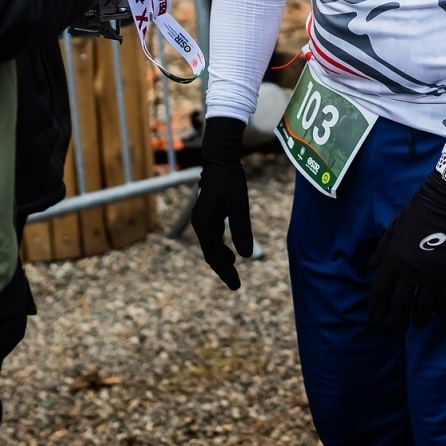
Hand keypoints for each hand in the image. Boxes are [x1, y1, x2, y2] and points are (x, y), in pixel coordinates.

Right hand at [190, 117, 254, 289]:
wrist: (220, 160)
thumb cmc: (231, 181)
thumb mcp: (240, 206)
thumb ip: (242, 230)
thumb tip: (246, 256)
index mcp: (204, 225)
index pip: (213, 256)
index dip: (225, 272)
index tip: (236, 285)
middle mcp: (200, 225)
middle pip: (210, 254)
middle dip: (223, 270)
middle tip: (236, 285)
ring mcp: (202, 221)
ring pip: (210, 247)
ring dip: (222, 260)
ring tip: (234, 273)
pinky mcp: (207, 216)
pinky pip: (212, 239)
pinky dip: (221, 249)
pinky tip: (232, 255)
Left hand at [367, 173, 445, 329]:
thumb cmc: (417, 213)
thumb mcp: (392, 228)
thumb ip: (381, 251)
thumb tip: (370, 269)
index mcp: (392, 259)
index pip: (380, 292)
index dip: (376, 310)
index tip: (375, 321)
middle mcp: (409, 271)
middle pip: (401, 305)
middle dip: (397, 321)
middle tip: (396, 328)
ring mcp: (431, 274)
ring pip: (423, 307)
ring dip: (419, 319)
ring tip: (417, 324)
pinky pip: (445, 298)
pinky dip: (441, 308)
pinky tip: (438, 313)